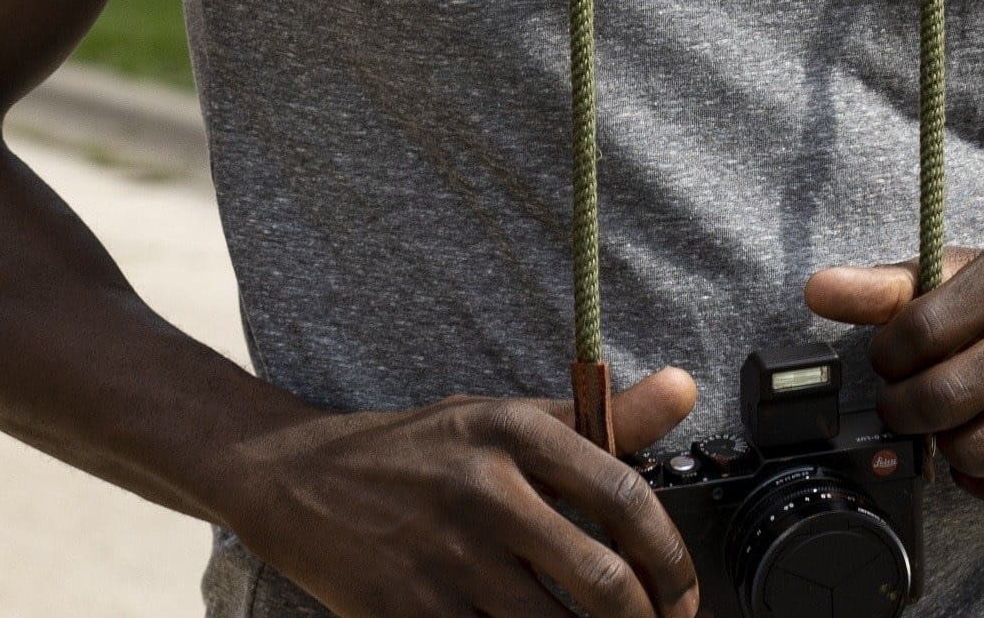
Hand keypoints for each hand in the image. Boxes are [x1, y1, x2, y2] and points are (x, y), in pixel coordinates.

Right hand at [214, 366, 702, 617]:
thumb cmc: (416, 453)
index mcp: (512, 434)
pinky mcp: (410, 610)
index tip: (683, 597)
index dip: (673, 562)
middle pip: (605, 584)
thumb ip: (600, 418)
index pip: (626, 500)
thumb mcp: (501, 419)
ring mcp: (445, 557)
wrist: (297, 482)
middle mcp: (483, 490)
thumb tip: (687, 387)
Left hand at [804, 237, 983, 502]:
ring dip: (949, 449)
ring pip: (980, 450)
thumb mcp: (974, 273)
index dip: (887, 357)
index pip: (921, 327)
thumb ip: (893, 286)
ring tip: (954, 425)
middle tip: (906, 406)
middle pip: (945, 397)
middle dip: (905, 412)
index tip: (890, 361)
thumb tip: (816, 291)